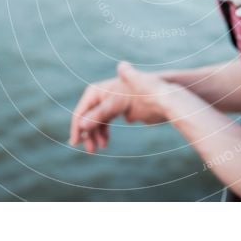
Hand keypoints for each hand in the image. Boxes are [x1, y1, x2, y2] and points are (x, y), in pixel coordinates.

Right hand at [68, 62, 182, 153]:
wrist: (164, 95)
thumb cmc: (139, 94)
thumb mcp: (118, 104)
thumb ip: (99, 113)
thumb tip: (81, 125)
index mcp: (98, 90)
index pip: (82, 110)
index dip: (77, 127)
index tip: (76, 143)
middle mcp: (103, 95)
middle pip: (87, 117)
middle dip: (87, 133)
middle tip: (90, 150)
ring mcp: (111, 102)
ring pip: (96, 122)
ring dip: (95, 135)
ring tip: (100, 148)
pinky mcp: (121, 109)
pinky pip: (106, 123)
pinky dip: (104, 133)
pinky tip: (105, 143)